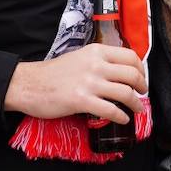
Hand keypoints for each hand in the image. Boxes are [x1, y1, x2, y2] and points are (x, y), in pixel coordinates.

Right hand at [4, 44, 145, 124]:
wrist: (29, 84)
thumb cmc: (53, 73)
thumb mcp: (79, 57)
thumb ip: (98, 61)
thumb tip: (118, 72)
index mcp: (96, 51)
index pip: (130, 56)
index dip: (141, 69)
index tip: (141, 78)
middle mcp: (95, 64)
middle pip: (132, 75)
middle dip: (142, 87)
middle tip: (142, 94)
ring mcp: (89, 83)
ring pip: (125, 93)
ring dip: (136, 104)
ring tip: (137, 109)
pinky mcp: (81, 101)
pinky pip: (110, 110)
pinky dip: (121, 117)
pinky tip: (122, 119)